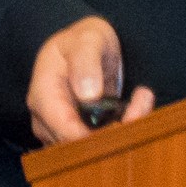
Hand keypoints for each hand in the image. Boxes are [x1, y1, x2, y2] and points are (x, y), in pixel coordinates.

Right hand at [26, 16, 154, 145]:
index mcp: (43, 96)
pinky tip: (137, 104)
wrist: (86, 46)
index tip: (123, 122)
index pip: (63, 130)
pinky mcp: (78, 132)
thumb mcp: (86, 40)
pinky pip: (99, 141)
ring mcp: (61, 128)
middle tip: (143, 102)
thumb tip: (87, 94)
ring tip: (142, 97)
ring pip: (91, 146)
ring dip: (123, 127)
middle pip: (78, 143)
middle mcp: (47, 119)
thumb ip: (85, 63)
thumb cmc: (82, 40)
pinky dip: (123, 127)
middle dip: (114, 129)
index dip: (92, 135)